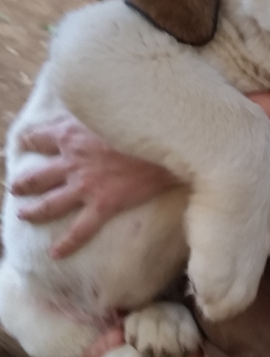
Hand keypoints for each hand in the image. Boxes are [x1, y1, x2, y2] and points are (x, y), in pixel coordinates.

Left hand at [12, 116, 177, 257]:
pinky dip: (67, 244)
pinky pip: (80, 230)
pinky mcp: (103, 204)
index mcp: (71, 134)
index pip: (39, 137)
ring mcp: (85, 185)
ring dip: (33, 211)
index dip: (30, 141)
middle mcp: (72, 161)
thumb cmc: (141, 121)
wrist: (165, 141)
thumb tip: (90, 102)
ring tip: (23, 214)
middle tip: (16, 187)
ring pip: (49, 204)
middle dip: (23, 183)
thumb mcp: (109, 107)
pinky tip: (55, 254)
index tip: (25, 143)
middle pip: (37, 175)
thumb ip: (92, 109)